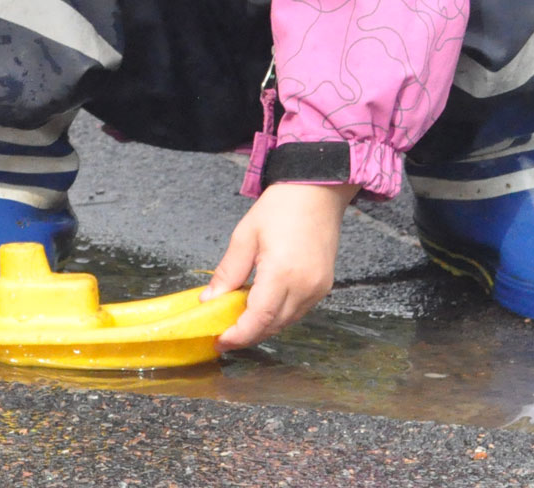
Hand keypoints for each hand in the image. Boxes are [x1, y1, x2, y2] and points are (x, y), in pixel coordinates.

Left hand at [204, 181, 359, 350]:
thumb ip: (228, 272)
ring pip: (287, 322)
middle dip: (247, 335)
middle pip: (273, 326)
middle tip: (222, 334)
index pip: (259, 319)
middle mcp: (305, 287)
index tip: (219, 341)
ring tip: (237, 320)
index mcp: (282, 274)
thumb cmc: (279, 208)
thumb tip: (209, 300)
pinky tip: (261, 306)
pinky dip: (278, 315)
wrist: (316, 191)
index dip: (238, 335)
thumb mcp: (245, 236)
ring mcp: (318, 289)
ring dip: (262, 326)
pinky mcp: (324, 286)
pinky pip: (298, 311)